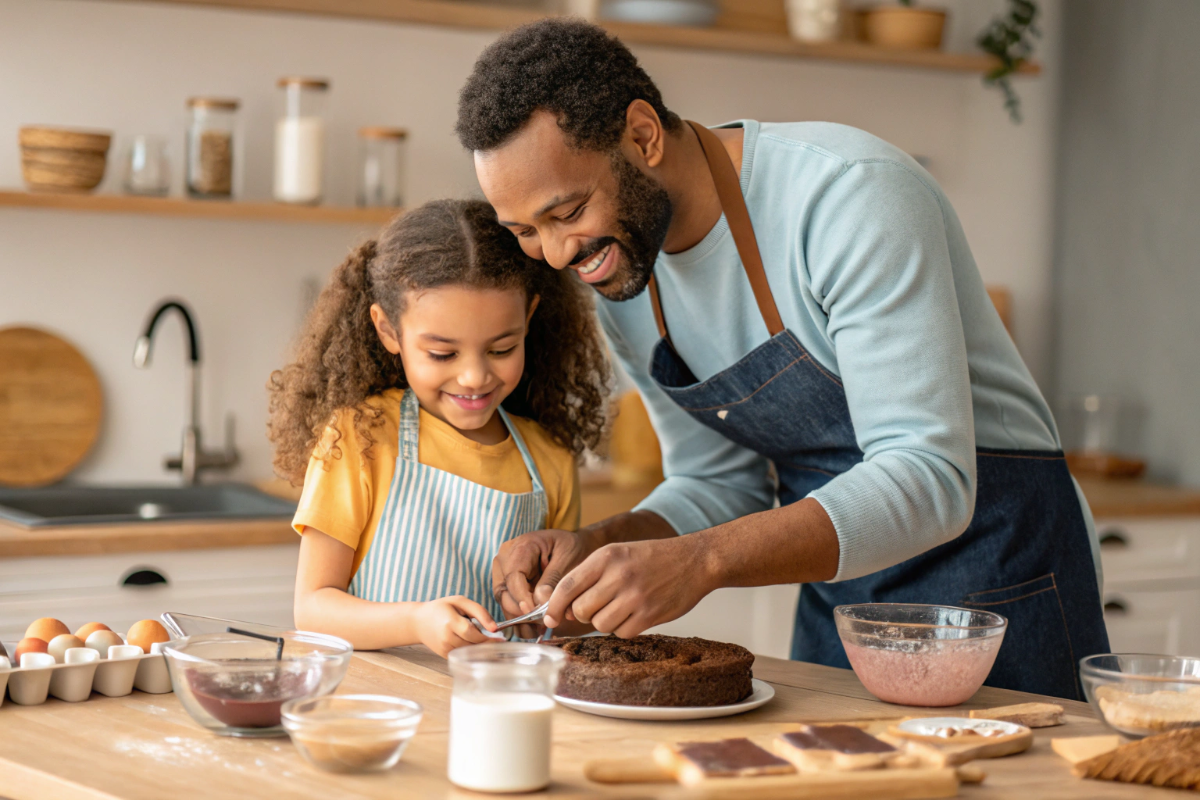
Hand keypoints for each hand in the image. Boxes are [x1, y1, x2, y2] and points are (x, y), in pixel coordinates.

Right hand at [413, 596, 496, 657]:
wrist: (418, 622)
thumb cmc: (441, 608)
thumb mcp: (460, 602)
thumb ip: (479, 611)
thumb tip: (494, 628)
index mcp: (450, 622)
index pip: (473, 634)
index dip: (488, 638)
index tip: (502, 638)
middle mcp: (446, 637)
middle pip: (473, 644)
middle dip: (487, 643)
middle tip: (498, 640)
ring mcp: (444, 648)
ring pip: (469, 652)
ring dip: (480, 648)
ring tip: (486, 640)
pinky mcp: (444, 654)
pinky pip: (463, 655)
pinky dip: (471, 651)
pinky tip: (474, 644)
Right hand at [491, 528, 596, 624]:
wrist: (573, 546)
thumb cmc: (571, 548)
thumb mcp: (567, 558)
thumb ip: (553, 579)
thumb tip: (540, 604)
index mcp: (521, 547)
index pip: (513, 576)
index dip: (522, 597)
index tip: (534, 611)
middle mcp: (506, 559)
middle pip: (504, 592)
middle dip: (521, 611)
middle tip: (542, 622)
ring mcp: (504, 574)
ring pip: (504, 602)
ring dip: (520, 619)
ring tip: (539, 630)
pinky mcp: (508, 587)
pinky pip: (508, 606)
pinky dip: (520, 620)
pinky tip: (534, 629)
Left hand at [543, 536, 713, 636]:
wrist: (694, 561)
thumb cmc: (652, 558)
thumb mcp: (618, 554)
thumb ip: (590, 576)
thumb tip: (564, 608)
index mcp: (606, 557)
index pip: (567, 586)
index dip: (554, 605)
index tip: (550, 617)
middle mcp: (618, 575)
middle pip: (581, 610)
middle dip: (583, 614)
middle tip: (597, 607)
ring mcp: (635, 596)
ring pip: (599, 624)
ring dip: (605, 621)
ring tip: (620, 609)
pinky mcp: (650, 615)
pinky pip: (622, 633)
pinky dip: (624, 629)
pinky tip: (634, 615)